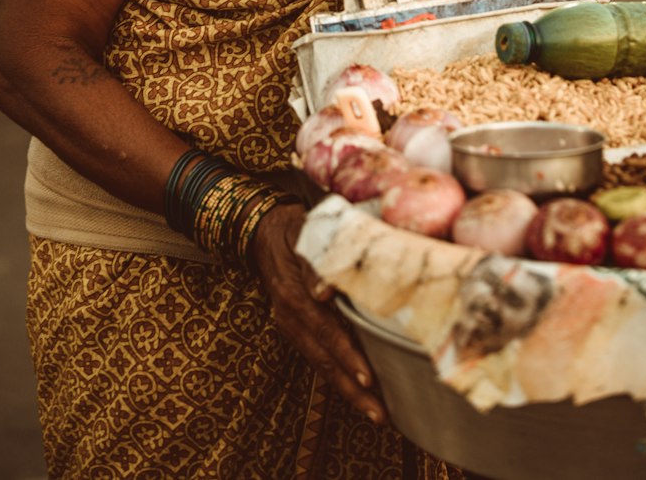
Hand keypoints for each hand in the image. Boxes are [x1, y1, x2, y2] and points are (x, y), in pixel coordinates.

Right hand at [251, 203, 386, 425]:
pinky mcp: (296, 330)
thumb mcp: (304, 235)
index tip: (369, 377)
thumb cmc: (295, 229)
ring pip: (321, 365)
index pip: (324, 331)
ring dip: (348, 391)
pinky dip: (338, 378)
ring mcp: (290, 326)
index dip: (346, 355)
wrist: (264, 231)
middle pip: (323, 360)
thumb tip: (325, 292)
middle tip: (381, 414)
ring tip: (376, 414)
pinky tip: (359, 392)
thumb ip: (315, 262)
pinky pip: (318, 358)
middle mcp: (289, 317)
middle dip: (352, 389)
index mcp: (292, 295)